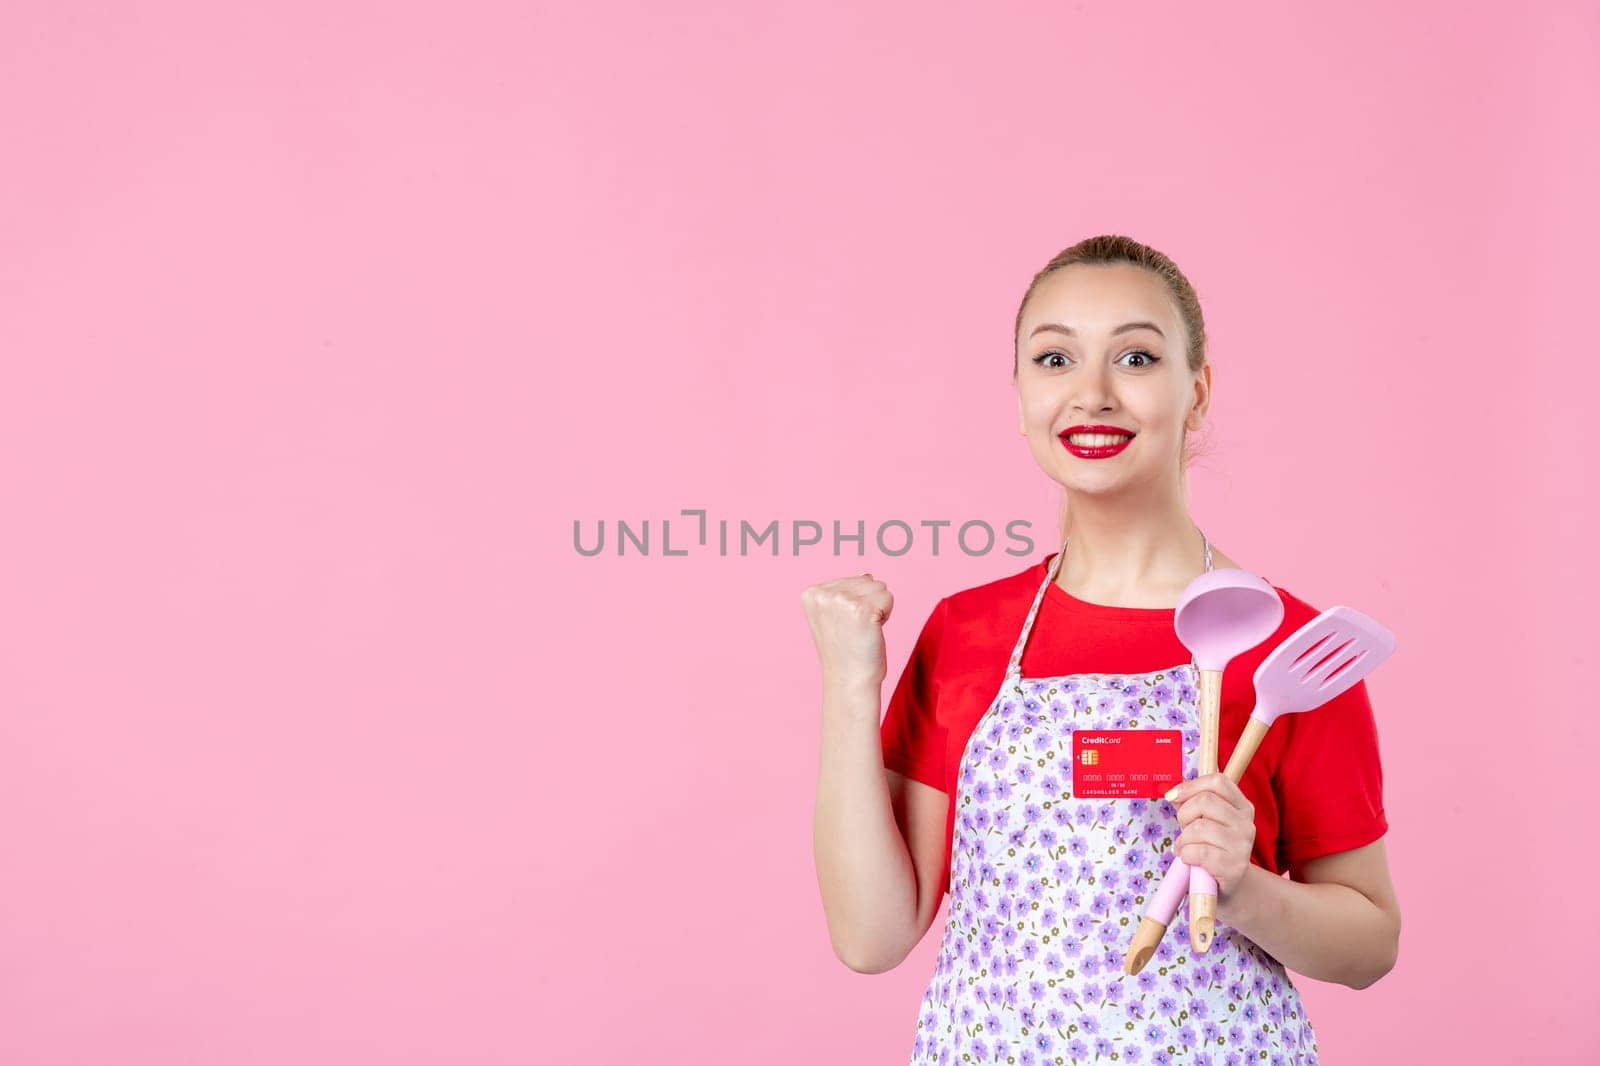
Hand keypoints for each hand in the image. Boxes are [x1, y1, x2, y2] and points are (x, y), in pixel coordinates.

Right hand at [799, 572, 893, 690]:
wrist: (849, 681)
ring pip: (879, 587)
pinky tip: (871, 632)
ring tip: (863, 631)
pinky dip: (886, 615)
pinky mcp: (862, 609)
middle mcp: (822, 594)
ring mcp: (841, 600)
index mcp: (811, 593)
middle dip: (868, 604)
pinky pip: (888, 598)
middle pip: (867, 580)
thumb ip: (845, 592)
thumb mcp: (834, 616)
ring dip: (878, 609)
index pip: (852, 579)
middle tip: (856, 630)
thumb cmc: (846, 652)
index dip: (856, 603)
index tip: (844, 625)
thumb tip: (867, 574)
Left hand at [1168, 773, 1256, 904]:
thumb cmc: (1212, 848)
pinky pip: (1198, 852)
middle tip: (1183, 829)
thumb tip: (1173, 794)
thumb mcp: (1205, 821)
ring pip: (1199, 828)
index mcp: (1242, 806)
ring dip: (1183, 839)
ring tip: (1185, 847)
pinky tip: (1190, 860)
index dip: (1190, 785)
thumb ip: (1191, 803)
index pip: (1218, 781)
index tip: (1172, 796)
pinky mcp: (1234, 867)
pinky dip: (1186, 855)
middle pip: (1205, 802)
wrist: (1229, 886)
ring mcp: (1242, 846)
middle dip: (1184, 815)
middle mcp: (1246, 823)